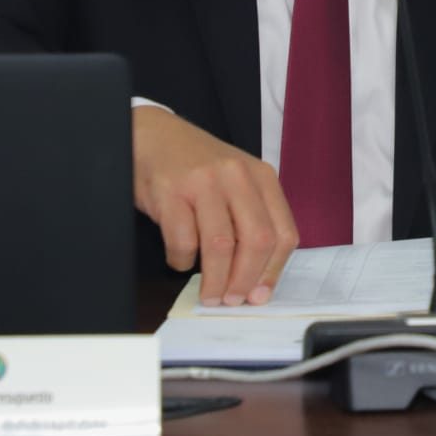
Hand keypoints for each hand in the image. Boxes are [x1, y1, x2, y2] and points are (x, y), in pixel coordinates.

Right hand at [132, 107, 298, 305]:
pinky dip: (182, 261)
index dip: (273, 271)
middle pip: (256, 241)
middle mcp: (237, 176)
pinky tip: (180, 261)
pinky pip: (183, 241)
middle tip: (233, 301)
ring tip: (210, 295)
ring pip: (221, 245)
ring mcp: (204, 183)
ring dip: (215, 279)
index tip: (261, 295)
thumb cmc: (196, 167)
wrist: (152, 135)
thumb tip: (258, 282)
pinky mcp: (171, 192)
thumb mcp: (236, 183)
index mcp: (262, 177)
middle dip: (246, 280)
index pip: (283, 232)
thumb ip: (252, 222)